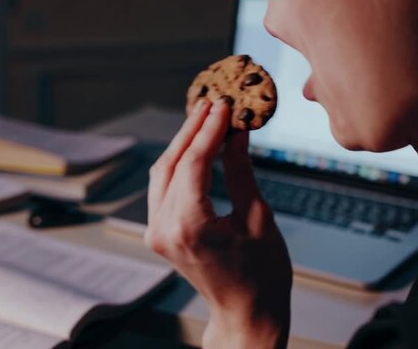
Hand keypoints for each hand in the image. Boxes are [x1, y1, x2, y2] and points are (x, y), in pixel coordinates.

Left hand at [145, 99, 292, 348]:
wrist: (246, 313)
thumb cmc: (261, 274)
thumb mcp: (257, 217)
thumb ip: (241, 170)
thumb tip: (237, 132)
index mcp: (189, 226)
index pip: (194, 163)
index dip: (210, 129)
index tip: (224, 105)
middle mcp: (164, 229)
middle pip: (172, 163)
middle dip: (193, 130)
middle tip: (214, 103)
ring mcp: (157, 233)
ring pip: (163, 173)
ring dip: (183, 144)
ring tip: (205, 117)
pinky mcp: (159, 234)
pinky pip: (164, 189)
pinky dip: (179, 165)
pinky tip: (196, 147)